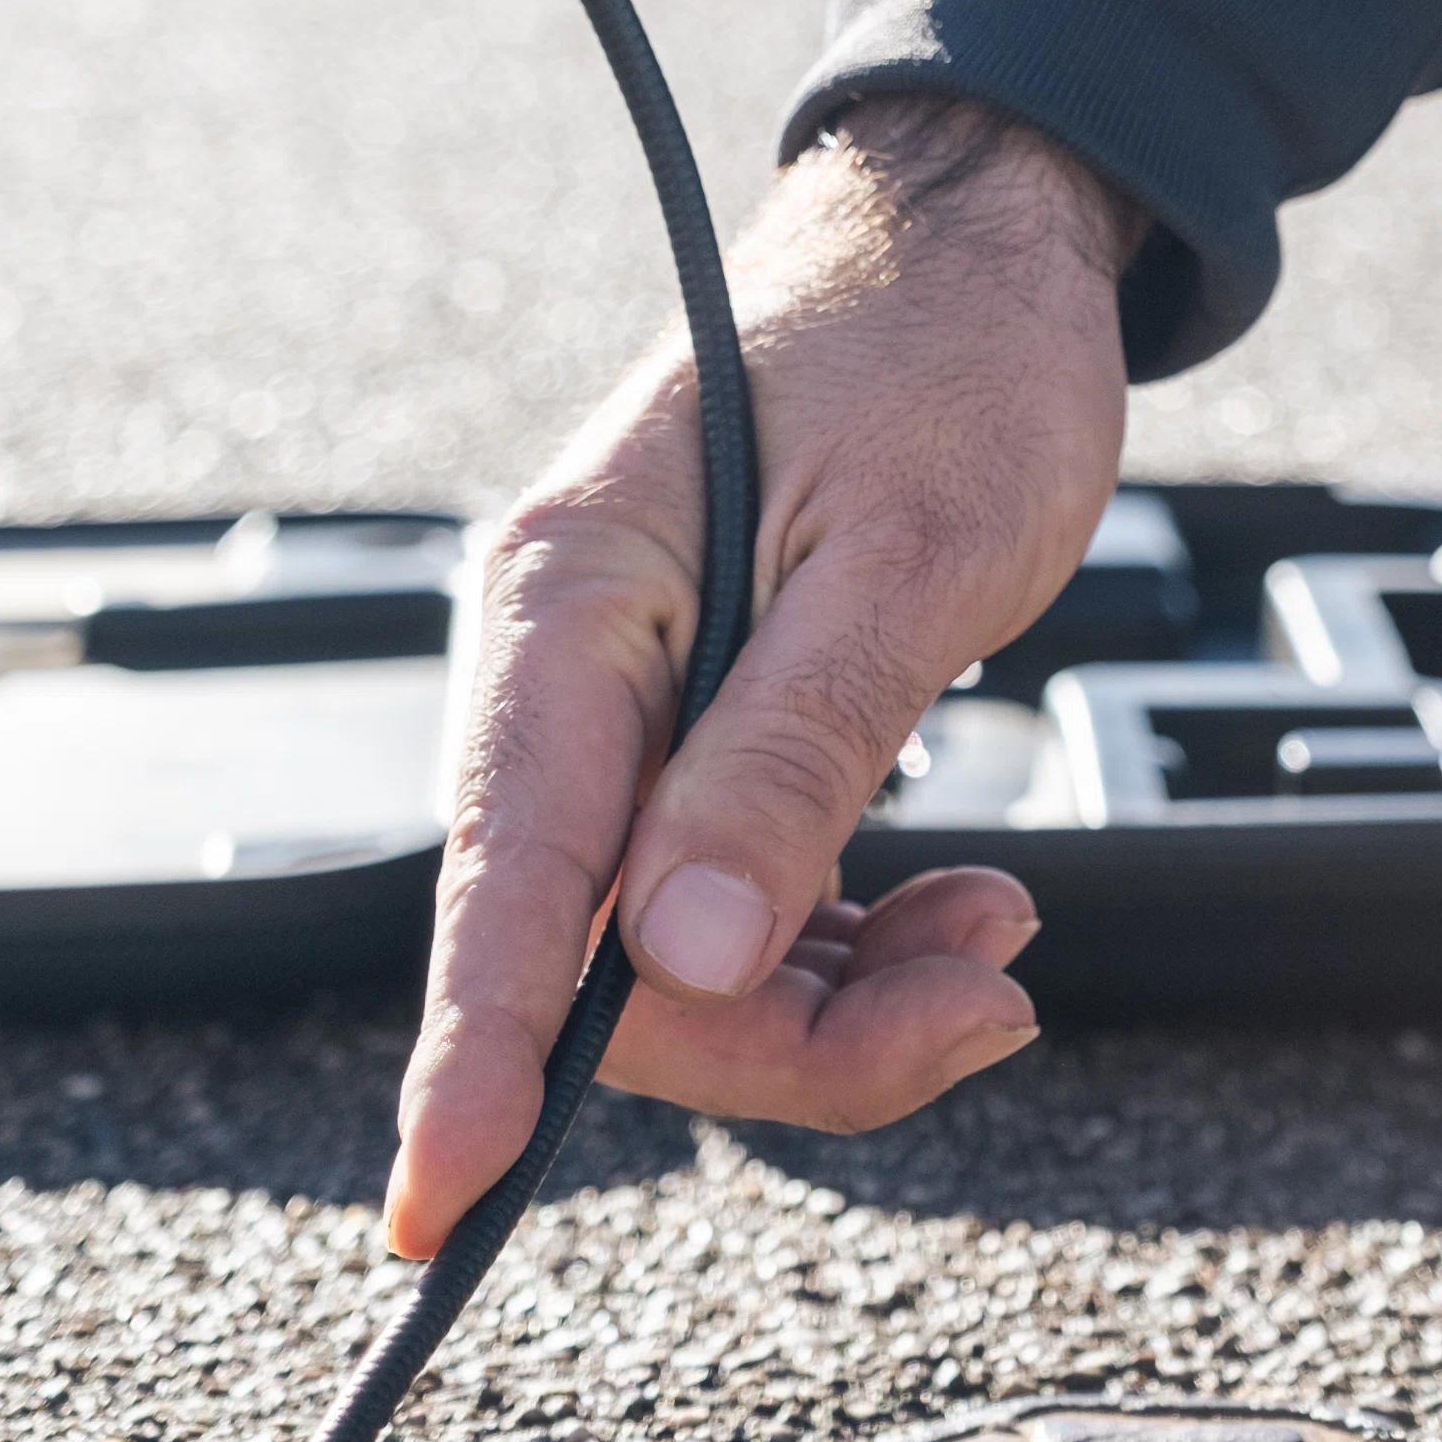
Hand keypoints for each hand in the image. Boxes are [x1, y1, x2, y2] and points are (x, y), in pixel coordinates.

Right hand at [386, 94, 1144, 1256]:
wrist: (977, 240)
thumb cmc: (947, 357)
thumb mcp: (906, 560)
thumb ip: (787, 759)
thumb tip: (672, 960)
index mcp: (573, 605)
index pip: (506, 878)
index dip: (474, 1055)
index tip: (441, 1201)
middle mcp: (569, 666)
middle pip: (602, 954)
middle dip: (786, 1030)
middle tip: (986, 1003)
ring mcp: (629, 705)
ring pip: (678, 953)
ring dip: (841, 995)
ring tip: (1001, 935)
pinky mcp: (699, 732)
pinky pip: (733, 906)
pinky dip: (848, 947)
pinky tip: (959, 911)